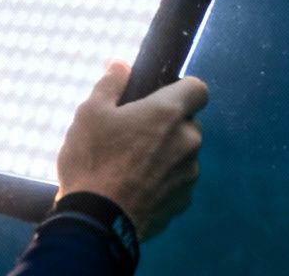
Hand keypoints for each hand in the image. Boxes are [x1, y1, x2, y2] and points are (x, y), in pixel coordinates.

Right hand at [55, 61, 209, 240]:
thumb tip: (120, 65)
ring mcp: (188, 174)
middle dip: (168, 125)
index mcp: (168, 113)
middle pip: (188, 123)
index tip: (161, 97)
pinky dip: (163, 181)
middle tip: (135, 133)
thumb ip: (110, 84)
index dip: (182, 89)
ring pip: (184, 154)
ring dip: (166, 154)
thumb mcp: (90, 113)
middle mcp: (188, 141)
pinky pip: (178, 182)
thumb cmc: (92, 162)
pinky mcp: (182, 201)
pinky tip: (136, 187)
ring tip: (131, 165)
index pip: (198, 89)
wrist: (96, 223)